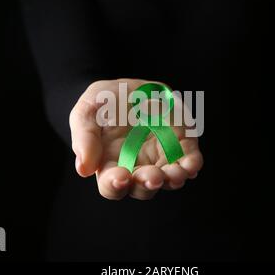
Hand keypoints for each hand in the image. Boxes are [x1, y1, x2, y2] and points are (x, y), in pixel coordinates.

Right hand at [69, 79, 202, 199]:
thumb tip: (83, 169)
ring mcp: (160, 159)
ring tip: (176, 173)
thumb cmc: (103, 103)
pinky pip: (189, 161)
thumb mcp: (86, 111)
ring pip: (168, 180)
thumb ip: (84, 137)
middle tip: (152, 176)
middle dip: (148, 183)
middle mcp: (137, 167)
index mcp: (111, 164)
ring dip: (173, 179)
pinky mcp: (180, 146)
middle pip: (143, 188)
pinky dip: (192, 165)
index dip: (115, 185)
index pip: (112, 186)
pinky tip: (191, 164)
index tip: (121, 177)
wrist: (131, 87)